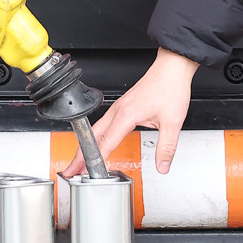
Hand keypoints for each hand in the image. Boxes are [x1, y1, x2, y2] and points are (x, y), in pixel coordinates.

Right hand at [66, 48, 199, 176]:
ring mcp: (117, 107)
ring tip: (78, 163)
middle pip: (92, 137)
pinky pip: (103, 124)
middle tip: (70, 172)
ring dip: (85, 147)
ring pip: (95, 130)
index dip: (96, 161)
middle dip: (79, 156)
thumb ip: (166, 147)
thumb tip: (163, 166)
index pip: (106, 143)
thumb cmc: (170, 88)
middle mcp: (118, 110)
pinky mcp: (121, 106)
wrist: (171, 68)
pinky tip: (96, 145)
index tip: (88, 174)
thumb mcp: (172, 122)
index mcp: (126, 114)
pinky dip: (95, 138)